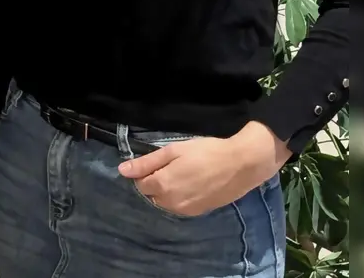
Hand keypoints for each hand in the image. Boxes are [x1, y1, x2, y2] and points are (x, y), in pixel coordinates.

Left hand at [117, 121, 289, 216]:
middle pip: (151, 195)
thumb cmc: (206, 152)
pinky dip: (179, 198)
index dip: (144, 172)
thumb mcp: (173, 151)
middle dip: (154, 183)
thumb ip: (146, 163)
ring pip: (164, 203)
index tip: (157, 163)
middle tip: (171, 168)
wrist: (242, 165)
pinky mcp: (199, 212)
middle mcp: (171, 202)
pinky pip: (179, 207)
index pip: (139, 184)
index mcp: (162, 185)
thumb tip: (122, 170)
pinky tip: (191, 185)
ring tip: (182, 176)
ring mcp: (186, 210)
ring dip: (166, 192)